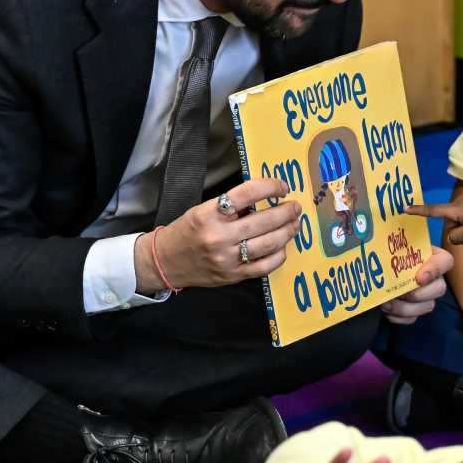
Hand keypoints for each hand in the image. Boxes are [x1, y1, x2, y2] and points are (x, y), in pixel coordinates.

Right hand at [135, 178, 300, 292]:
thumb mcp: (203, 210)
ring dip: (287, 231)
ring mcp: (227, 259)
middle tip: (295, 207)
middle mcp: (219, 236)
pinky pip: (264, 266)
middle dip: (286, 212)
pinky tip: (282, 246)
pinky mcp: (233, 275)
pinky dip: (279, 254)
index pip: (247, 193)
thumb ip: (231, 206)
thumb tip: (265, 198)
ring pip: (268, 243)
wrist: (166, 262)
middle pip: (263, 220)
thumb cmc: (187, 231)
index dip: (270, 187)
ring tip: (295, 223)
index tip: (282, 186)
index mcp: (209, 214)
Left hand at [380, 247, 452, 323]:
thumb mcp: (393, 245)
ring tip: (385, 303)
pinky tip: (386, 311)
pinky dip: (399, 317)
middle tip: (398, 292)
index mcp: (432, 256)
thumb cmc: (388, 253)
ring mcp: (428, 295)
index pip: (446, 261)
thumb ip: (395, 246)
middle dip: (417, 294)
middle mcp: (434, 277)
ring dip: (405, 308)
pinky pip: (413, 318)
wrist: (378, 269)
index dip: (435, 270)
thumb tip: (383, 247)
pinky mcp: (417, 310)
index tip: (419, 278)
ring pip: (428, 306)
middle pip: (440, 288)